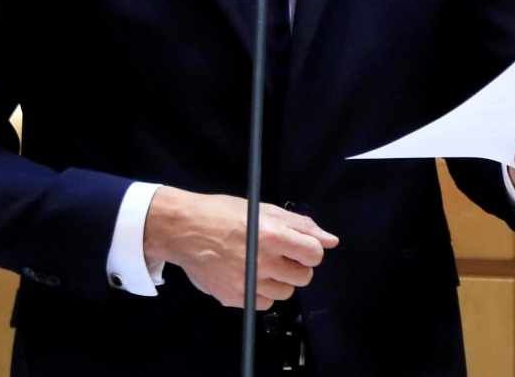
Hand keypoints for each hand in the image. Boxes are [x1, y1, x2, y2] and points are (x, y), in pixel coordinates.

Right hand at [143, 187, 338, 309]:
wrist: (184, 230)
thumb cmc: (223, 214)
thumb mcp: (265, 210)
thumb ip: (301, 226)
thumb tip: (330, 241)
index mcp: (273, 236)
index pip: (314, 254)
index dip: (309, 250)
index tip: (299, 247)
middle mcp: (263, 262)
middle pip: (304, 277)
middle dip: (296, 266)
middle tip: (279, 255)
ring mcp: (249, 283)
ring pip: (286, 293)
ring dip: (280, 280)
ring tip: (261, 264)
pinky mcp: (235, 298)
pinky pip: (264, 303)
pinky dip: (261, 293)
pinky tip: (249, 275)